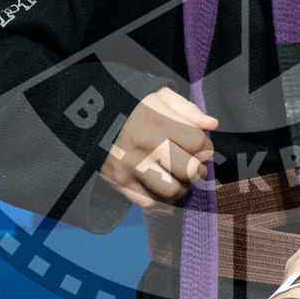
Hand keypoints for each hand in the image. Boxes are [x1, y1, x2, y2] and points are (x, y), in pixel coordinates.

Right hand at [100, 87, 216, 207]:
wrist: (87, 117)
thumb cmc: (130, 106)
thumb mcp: (157, 96)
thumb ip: (187, 109)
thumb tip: (212, 125)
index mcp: (158, 121)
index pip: (199, 143)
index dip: (206, 148)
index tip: (200, 148)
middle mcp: (147, 146)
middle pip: (190, 171)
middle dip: (198, 171)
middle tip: (194, 167)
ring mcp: (132, 167)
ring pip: (173, 191)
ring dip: (182, 187)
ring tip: (178, 178)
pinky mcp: (120, 183)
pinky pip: (151, 202)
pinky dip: (161, 199)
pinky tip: (161, 186)